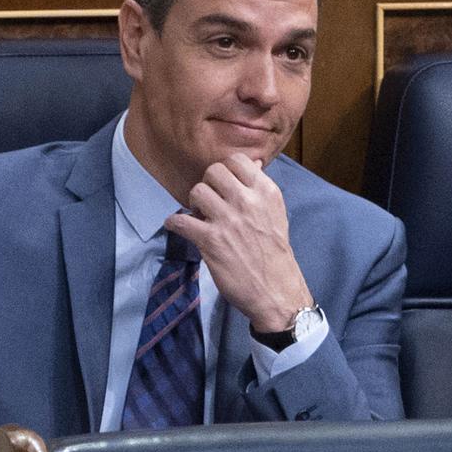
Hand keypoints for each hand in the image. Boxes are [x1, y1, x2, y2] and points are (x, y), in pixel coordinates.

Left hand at [164, 154, 313, 332]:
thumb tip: (255, 163)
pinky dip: (174, 222)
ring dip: (193, 203)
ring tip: (199, 216)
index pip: (237, 161)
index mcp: (266, 192)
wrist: (276, 290)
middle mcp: (247, 201)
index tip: (224, 185)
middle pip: (213, 172)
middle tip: (210, 202)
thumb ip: (261, 189)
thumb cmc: (275, 253)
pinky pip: (181, 219)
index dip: (226, 170)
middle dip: (208, 185)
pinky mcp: (211, 240)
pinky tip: (179, 226)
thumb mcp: (276, 214)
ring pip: (197, 191)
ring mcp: (228, 220)